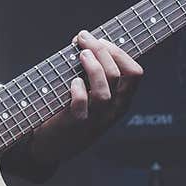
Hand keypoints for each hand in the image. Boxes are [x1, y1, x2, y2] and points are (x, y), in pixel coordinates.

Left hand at [26, 29, 143, 168]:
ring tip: (80, 53)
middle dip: (103, 50)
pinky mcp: (76, 125)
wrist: (50, 147)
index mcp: (120, 100)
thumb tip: (84, 39)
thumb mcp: (91, 95)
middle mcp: (112, 111)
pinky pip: (82, 105)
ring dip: (93, 67)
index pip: (134, 73)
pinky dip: (78, 90)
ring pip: (104, 91)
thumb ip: (92, 71)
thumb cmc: (70, 113)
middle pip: (121, 76)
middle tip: (84, 39)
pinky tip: (72, 81)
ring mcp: (95, 119)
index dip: (119, 51)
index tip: (100, 38)